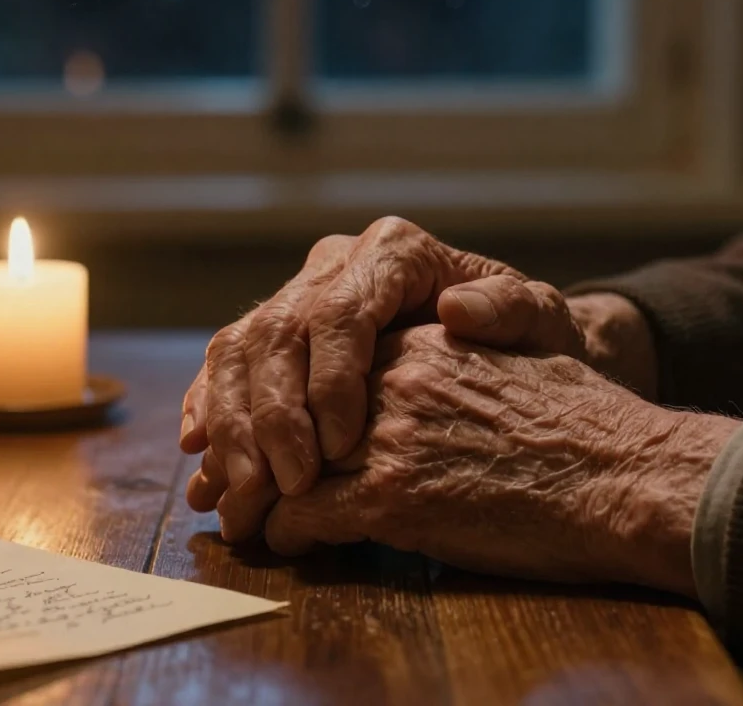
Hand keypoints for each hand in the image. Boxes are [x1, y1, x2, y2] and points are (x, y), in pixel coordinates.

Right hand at [180, 217, 588, 537]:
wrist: (504, 343)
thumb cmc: (526, 337)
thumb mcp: (541, 321)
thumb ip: (511, 309)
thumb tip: (458, 309)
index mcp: (393, 250)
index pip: (341, 311)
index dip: (329, 380)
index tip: (336, 448)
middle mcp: (335, 263)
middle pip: (279, 332)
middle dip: (273, 416)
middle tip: (283, 487)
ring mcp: (297, 295)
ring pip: (238, 349)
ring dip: (231, 424)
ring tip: (239, 491)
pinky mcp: (273, 333)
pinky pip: (222, 366)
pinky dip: (207, 411)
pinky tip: (201, 457)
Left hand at [260, 325, 739, 594]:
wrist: (628, 476)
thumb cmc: (587, 428)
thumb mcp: (514, 364)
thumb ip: (455, 358)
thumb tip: (428, 361)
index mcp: (420, 343)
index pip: (319, 368)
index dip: (284, 404)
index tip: (267, 433)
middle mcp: (393, 378)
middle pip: (287, 410)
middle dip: (252, 449)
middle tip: (226, 481)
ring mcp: (388, 435)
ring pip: (281, 463)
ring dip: (253, 495)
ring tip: (241, 517)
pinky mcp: (392, 495)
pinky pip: (302, 512)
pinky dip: (283, 532)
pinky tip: (283, 543)